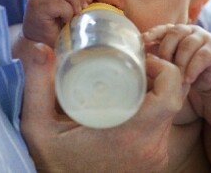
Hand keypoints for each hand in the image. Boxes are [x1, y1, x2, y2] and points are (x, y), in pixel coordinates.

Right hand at [18, 39, 183, 172]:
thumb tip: (38, 48)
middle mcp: (151, 146)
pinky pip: (164, 130)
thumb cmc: (54, 167)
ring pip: (170, 114)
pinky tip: (133, 104)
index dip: (164, 68)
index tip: (141, 59)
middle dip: (159, 76)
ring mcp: (156, 157)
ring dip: (157, 94)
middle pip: (174, 98)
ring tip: (132, 80)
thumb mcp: (38, 128)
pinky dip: (154, 113)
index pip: (172, 90)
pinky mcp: (156, 164)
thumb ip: (36, 86)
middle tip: (136, 64)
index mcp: (131, 133)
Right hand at [23, 0, 92, 45]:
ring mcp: (36, 0)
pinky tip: (66, 21)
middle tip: (85, 8)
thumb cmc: (55, 29)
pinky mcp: (37, 10)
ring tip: (77, 13)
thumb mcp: (70, 11)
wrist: (41, 48)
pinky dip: (67, 12)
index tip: (88, 1)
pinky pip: (57, 4)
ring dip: (74, 0)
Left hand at [142, 24, 210, 92]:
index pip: (163, 28)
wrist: (209, 77)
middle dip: (166, 49)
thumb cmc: (184, 68)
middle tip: (161, 65)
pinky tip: (187, 79)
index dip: (153, 33)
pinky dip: (193, 68)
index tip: (143, 40)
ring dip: (180, 62)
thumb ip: (157, 56)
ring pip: (188, 45)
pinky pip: (202, 56)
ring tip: (174, 77)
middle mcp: (190, 31)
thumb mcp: (169, 62)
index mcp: (176, 31)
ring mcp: (203, 39)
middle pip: (175, 33)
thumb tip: (138, 59)